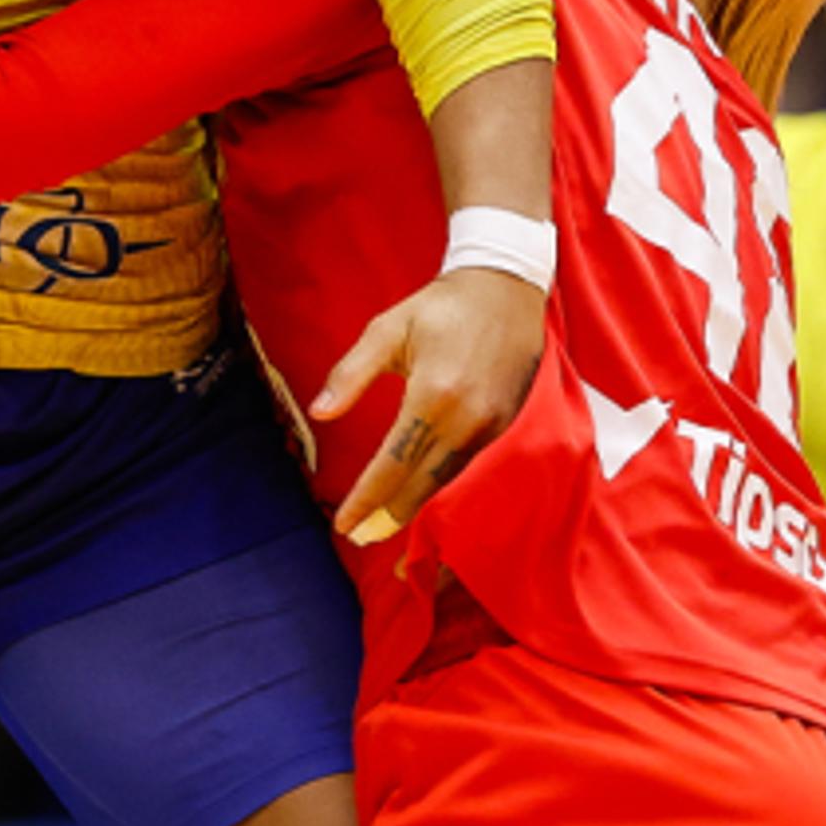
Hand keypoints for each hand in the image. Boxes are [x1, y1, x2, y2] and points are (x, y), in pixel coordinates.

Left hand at [314, 267, 546, 544]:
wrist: (506, 287)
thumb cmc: (439, 306)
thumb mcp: (386, 329)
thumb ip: (351, 374)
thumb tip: (319, 413)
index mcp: (433, 395)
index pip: (392, 464)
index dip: (366, 499)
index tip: (343, 523)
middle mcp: (466, 418)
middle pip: (421, 484)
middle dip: (388, 516)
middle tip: (358, 538)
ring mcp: (490, 424)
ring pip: (445, 479)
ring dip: (413, 506)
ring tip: (382, 525)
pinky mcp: (503, 422)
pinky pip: (463, 463)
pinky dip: (437, 484)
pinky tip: (416, 492)